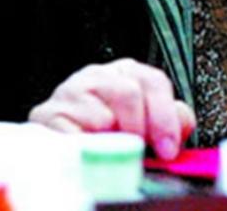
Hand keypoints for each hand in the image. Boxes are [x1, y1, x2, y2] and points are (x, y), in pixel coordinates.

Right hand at [28, 58, 195, 159]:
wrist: (59, 140)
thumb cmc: (109, 132)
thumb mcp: (145, 121)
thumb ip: (171, 119)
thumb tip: (182, 123)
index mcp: (126, 72)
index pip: (153, 82)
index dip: (164, 117)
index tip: (169, 149)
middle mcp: (97, 75)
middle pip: (129, 93)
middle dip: (138, 130)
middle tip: (137, 153)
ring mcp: (69, 91)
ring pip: (101, 117)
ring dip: (109, 142)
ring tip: (108, 152)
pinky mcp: (45, 114)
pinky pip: (71, 136)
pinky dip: (83, 150)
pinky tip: (87, 154)